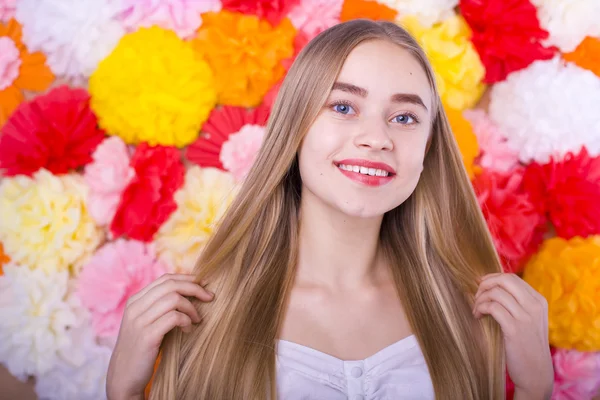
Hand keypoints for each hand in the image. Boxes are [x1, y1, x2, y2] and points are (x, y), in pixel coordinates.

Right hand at [106, 273, 214, 399]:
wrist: (124, 376)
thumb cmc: (143, 348)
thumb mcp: (148, 322)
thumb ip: (160, 307)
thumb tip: (190, 292)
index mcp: (135, 300)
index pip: (165, 278)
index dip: (187, 279)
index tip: (203, 285)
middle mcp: (135, 307)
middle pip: (171, 285)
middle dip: (195, 288)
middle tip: (209, 297)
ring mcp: (139, 321)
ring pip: (173, 298)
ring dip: (191, 308)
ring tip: (197, 319)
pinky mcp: (146, 336)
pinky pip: (173, 317)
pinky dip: (186, 321)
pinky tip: (188, 330)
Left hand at [473, 273, 553, 398]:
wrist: (536, 373)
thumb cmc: (526, 345)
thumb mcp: (528, 320)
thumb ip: (517, 303)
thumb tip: (491, 284)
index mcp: (538, 301)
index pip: (512, 278)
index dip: (492, 279)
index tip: (480, 286)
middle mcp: (534, 306)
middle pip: (504, 280)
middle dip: (485, 284)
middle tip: (476, 296)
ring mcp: (526, 317)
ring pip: (496, 293)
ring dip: (480, 299)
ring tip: (476, 310)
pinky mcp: (515, 329)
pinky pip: (492, 307)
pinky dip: (480, 309)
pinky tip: (478, 317)